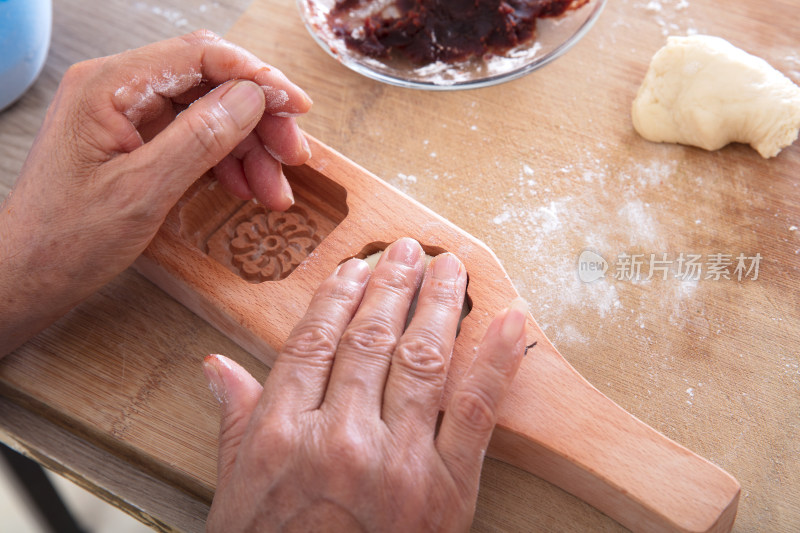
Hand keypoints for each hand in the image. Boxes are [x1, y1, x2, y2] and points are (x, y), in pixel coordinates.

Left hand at [0, 30, 310, 354]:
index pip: (200, 56)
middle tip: (293, 156)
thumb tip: (251, 98)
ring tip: (273, 189)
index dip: (257, 78)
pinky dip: (228, 162)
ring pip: (210, 113)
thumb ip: (200, 139)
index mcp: (109, 87)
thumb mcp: (141, 192)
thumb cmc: (65, 240)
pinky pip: (196, 138)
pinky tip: (246, 187)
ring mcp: (128, 116)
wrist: (29, 276)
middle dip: (259, 120)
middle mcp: (119, 91)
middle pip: (211, 83)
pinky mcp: (137, 142)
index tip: (296, 106)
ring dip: (250, 148)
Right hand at [203, 238, 527, 531]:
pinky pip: (477, 412)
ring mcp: (399, 462)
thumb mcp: (236, 492)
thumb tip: (217, 366)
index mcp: (283, 434)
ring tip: (450, 268)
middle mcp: (340, 438)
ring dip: (440, 305)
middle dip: (393, 286)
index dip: (339, 297)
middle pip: (370, 340)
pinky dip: (496, 362)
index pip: (314, 342)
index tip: (357, 268)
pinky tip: (508, 321)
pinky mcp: (448, 491)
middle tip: (409, 250)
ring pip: (422, 361)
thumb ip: (236, 421)